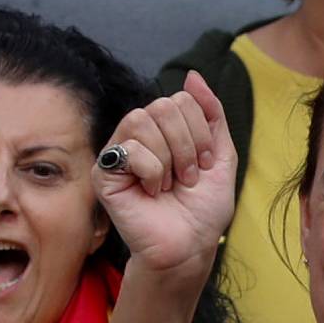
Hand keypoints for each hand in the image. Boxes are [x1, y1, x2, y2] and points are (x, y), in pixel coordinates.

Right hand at [93, 71, 235, 277]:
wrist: (189, 247)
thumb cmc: (203, 210)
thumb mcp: (220, 157)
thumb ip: (211, 114)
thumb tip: (193, 75)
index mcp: (166, 129)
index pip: (181, 99)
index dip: (200, 132)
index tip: (204, 165)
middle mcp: (140, 135)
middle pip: (163, 105)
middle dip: (186, 145)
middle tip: (188, 177)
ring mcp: (119, 151)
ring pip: (142, 120)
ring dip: (168, 158)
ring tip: (169, 184)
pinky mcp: (103, 172)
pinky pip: (129, 148)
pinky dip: (151, 171)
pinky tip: (151, 191)